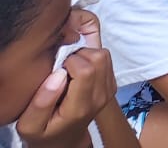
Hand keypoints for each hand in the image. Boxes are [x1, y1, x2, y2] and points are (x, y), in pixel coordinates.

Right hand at [17, 11, 117, 147]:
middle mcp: (99, 97)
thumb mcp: (30, 125)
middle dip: (77, 54)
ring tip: (68, 67)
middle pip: (98, 59)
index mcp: (80, 107)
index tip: (55, 68)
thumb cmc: (45, 132)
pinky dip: (90, 58)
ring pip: (104, 56)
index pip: (86, 71)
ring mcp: (108, 90)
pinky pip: (105, 59)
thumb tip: (58, 74)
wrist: (65, 139)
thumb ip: (40, 103)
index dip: (69, 61)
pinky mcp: (110, 84)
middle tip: (61, 65)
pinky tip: (76, 69)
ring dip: (85, 54)